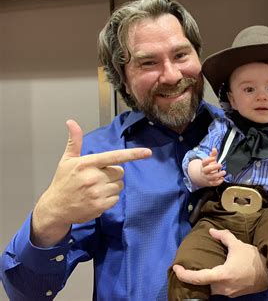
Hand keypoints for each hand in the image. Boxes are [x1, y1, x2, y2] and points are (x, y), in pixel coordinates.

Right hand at [31, 120, 151, 246]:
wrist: (56, 208)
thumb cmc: (63, 181)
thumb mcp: (67, 160)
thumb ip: (75, 141)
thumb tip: (71, 122)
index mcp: (87, 164)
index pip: (114, 156)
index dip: (133, 154)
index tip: (148, 152)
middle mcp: (94, 177)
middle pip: (120, 171)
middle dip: (112, 173)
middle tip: (97, 177)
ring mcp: (98, 192)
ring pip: (119, 185)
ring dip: (111, 186)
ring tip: (95, 189)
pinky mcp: (101, 205)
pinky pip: (116, 198)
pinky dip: (109, 198)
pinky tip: (96, 198)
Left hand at [173, 228, 267, 296]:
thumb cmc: (253, 259)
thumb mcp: (238, 245)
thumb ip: (224, 236)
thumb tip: (211, 230)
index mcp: (221, 275)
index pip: (198, 278)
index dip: (184, 274)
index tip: (176, 268)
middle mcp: (222, 287)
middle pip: (202, 285)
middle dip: (194, 278)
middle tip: (187, 268)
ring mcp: (228, 293)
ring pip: (210, 288)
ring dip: (205, 280)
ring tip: (199, 270)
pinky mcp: (233, 295)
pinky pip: (219, 289)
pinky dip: (213, 283)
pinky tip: (214, 274)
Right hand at [200, 148, 225, 185]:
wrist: (201, 177)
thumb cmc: (208, 167)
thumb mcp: (209, 161)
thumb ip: (212, 155)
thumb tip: (214, 148)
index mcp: (203, 165)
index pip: (204, 162)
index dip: (208, 160)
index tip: (214, 158)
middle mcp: (204, 172)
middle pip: (207, 170)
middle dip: (213, 167)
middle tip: (220, 165)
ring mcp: (207, 178)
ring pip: (211, 177)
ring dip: (218, 175)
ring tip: (224, 172)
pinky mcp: (210, 183)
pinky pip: (213, 183)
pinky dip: (218, 182)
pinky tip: (222, 178)